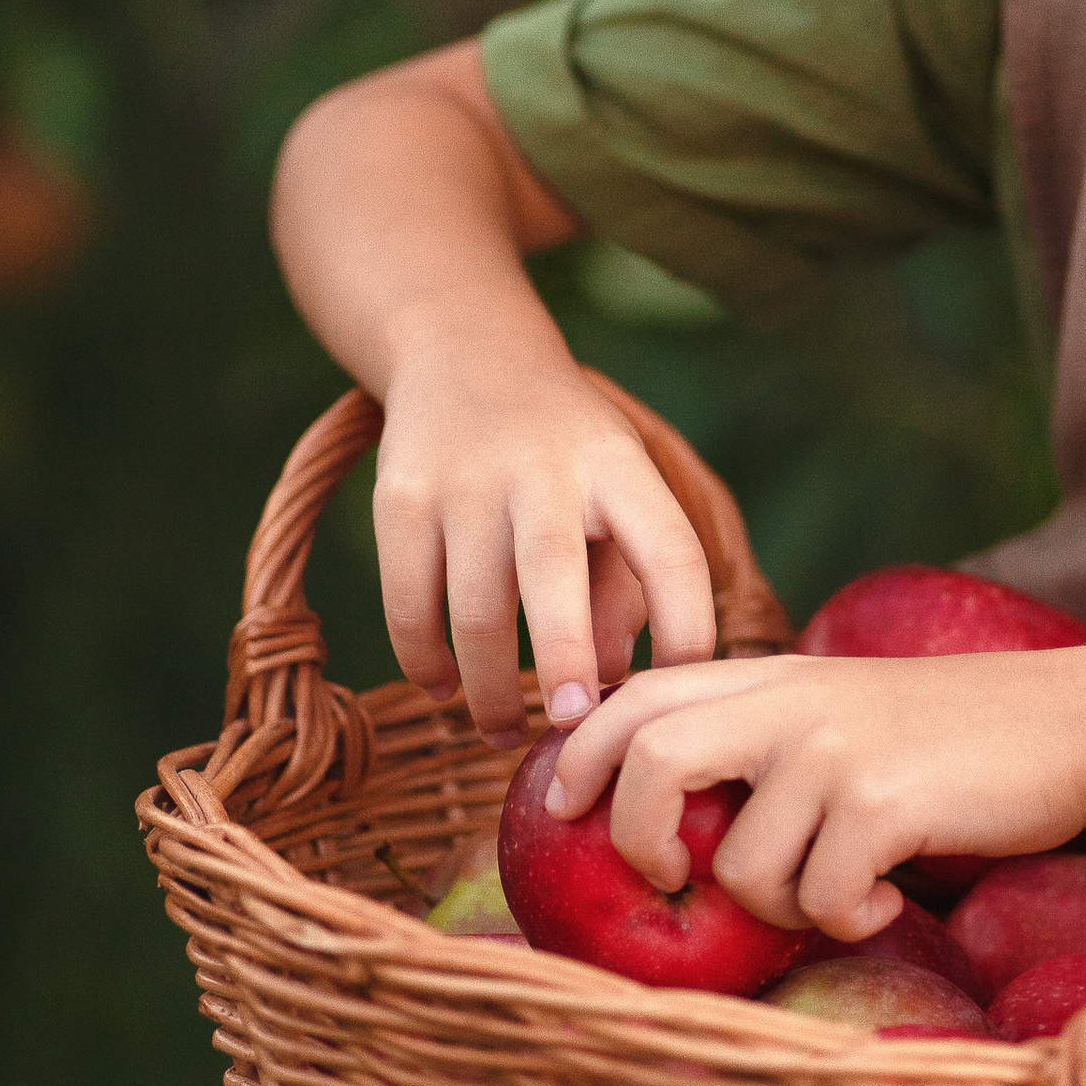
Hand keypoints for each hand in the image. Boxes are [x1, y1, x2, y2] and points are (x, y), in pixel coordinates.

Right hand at [372, 347, 717, 740]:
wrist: (465, 350)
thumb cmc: (566, 450)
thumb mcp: (618, 489)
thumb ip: (626, 584)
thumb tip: (606, 680)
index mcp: (617, 467)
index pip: (671, 550)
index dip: (687, 627)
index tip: (679, 689)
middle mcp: (541, 470)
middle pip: (554, 576)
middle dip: (565, 661)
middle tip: (575, 729)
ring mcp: (463, 484)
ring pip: (473, 611)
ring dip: (489, 691)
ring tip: (505, 735)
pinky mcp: (399, 500)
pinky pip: (409, 605)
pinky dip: (424, 663)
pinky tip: (446, 691)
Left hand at [549, 649, 1085, 945]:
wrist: (1069, 723)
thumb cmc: (953, 736)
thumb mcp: (844, 708)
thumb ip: (766, 737)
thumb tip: (679, 825)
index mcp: (772, 677)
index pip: (638, 696)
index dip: (580, 753)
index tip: (559, 808)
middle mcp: (789, 704)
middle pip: (650, 764)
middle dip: (635, 842)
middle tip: (666, 883)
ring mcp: (832, 752)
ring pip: (741, 869)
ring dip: (781, 909)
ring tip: (835, 896)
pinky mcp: (880, 805)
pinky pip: (821, 900)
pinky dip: (847, 922)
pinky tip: (883, 905)